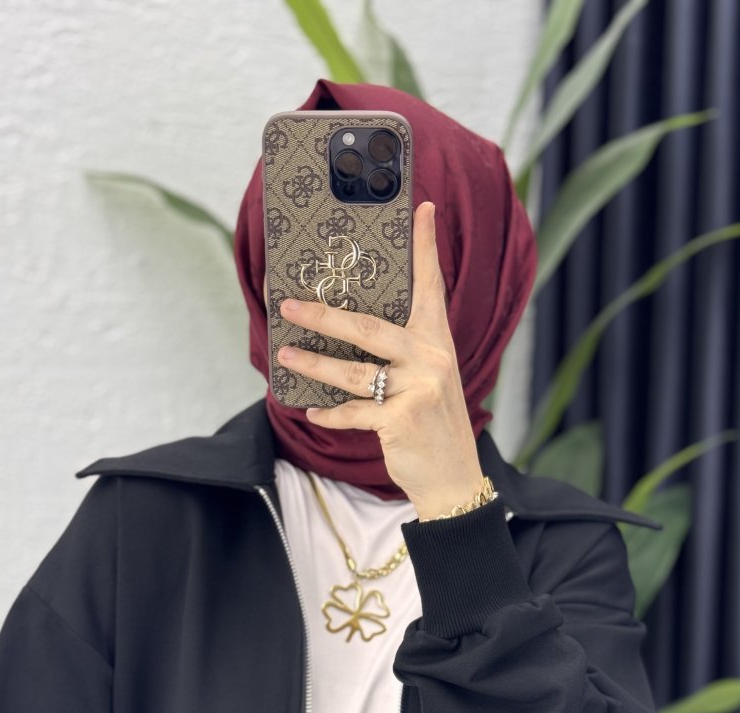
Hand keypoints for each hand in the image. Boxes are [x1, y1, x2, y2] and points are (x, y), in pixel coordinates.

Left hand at [274, 199, 484, 519]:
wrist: (454, 477)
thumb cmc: (433, 425)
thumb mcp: (430, 380)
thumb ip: (404, 354)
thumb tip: (351, 332)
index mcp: (437, 342)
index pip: (431, 286)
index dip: (426, 248)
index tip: (424, 208)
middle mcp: (431, 359)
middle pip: (368, 327)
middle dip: (324, 314)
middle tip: (290, 305)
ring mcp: (417, 389)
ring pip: (352, 371)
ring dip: (314, 364)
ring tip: (285, 355)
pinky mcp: (401, 420)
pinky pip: (353, 412)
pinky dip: (330, 414)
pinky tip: (313, 411)